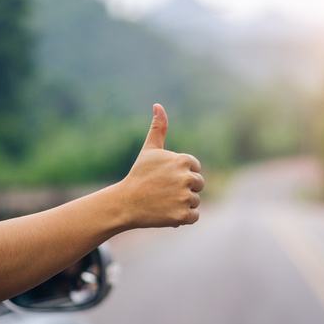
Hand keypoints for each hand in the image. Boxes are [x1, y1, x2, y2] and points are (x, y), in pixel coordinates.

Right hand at [118, 104, 203, 227]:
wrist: (125, 203)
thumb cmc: (139, 175)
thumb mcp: (149, 150)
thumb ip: (159, 127)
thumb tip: (158, 105)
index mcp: (183, 160)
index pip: (196, 169)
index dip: (181, 174)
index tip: (165, 177)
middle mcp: (187, 178)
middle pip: (198, 185)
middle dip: (184, 189)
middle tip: (164, 190)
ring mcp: (185, 197)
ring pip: (195, 201)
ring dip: (182, 203)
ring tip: (163, 201)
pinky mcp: (182, 216)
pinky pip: (193, 217)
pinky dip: (182, 217)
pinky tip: (167, 212)